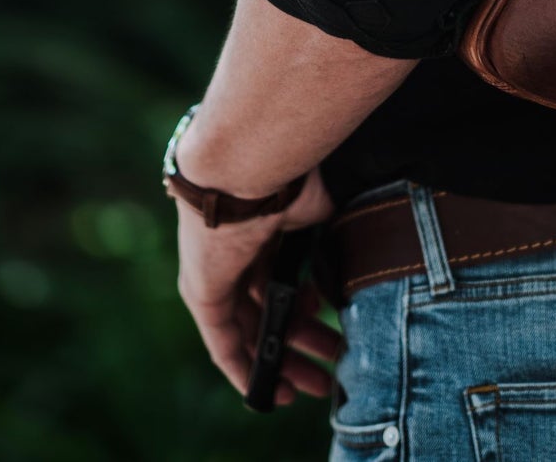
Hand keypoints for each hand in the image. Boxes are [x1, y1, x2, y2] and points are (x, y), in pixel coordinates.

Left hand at [175, 166, 340, 406]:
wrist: (248, 162)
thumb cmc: (292, 174)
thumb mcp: (320, 214)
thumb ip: (330, 241)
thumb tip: (353, 268)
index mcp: (269, 227)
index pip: (287, 278)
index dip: (312, 306)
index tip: (338, 325)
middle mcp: (241, 251)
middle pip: (272, 308)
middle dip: (306, 340)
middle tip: (334, 363)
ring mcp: (219, 273)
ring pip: (253, 329)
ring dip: (284, 360)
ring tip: (318, 382)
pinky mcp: (202, 293)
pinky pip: (224, 342)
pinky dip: (246, 368)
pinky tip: (272, 392)